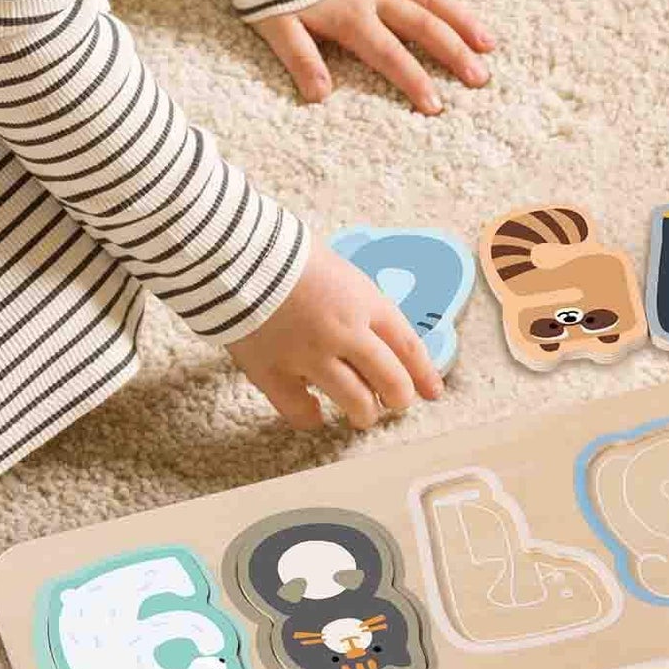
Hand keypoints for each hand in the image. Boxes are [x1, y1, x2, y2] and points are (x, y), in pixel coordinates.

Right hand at [225, 240, 444, 430]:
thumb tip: (378, 336)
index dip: (424, 374)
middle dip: (398, 398)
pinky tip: (315, 411)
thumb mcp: (340, 271)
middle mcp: (345, 333)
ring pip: (355, 402)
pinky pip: (301, 412)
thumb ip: (360, 305)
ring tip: (362, 414)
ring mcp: (310, 356)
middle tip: (395, 402)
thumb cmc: (286, 253)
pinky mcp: (274, 372)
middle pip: (390, 381)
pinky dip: (312, 417)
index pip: (408, 347)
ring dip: (364, 413)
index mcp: (366, 302)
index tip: (433, 391)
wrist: (235, 252)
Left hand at [251, 0, 495, 115]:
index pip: (389, 55)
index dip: (413, 81)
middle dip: (454, 54)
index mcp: (352, 17)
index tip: (436, 105)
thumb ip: (300, 58)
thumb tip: (320, 95)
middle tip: (480, 78)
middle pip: (423, 27)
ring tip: (488, 41)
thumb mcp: (276, 25)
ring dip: (461, 18)